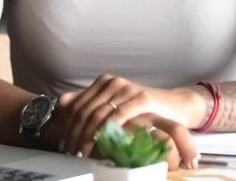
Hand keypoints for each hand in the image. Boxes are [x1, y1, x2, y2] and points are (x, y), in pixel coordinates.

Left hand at [56, 73, 205, 164]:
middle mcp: (113, 82)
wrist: (173, 106)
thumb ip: (89, 102)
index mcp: (103, 82)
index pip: (77, 104)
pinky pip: (119, 114)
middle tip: (71, 152)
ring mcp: (127, 88)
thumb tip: (62, 102)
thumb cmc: (142, 109)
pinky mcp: (142, 98)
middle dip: (75, 134)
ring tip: (84, 153)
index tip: (63, 144)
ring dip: (88, 136)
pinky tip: (102, 142)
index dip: (67, 126)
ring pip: (99, 114)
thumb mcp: (112, 104)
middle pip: (85, 110)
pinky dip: (108, 130)